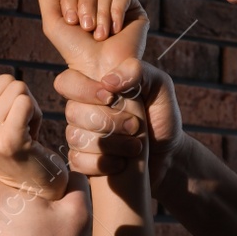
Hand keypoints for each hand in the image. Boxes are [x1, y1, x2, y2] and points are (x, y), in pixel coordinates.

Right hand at [0, 65, 68, 199]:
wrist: (30, 183)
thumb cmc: (13, 143)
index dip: (2, 90)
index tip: (4, 116)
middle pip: (3, 80)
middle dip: (18, 98)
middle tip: (18, 126)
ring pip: (17, 88)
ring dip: (29, 107)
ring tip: (24, 132)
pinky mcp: (8, 140)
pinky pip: (25, 102)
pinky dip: (35, 113)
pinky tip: (31, 134)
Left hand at [38, 0, 148, 79]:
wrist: (101, 70)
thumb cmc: (76, 51)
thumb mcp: (53, 24)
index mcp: (78, 3)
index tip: (71, 22)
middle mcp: (96, 1)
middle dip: (85, 5)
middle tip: (87, 28)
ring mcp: (115, 4)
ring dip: (101, 13)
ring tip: (101, 35)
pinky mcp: (133, 9)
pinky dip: (116, 11)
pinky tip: (115, 29)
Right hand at [53, 58, 186, 191]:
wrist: (169, 154)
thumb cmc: (160, 116)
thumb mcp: (159, 86)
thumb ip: (137, 71)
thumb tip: (108, 81)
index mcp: (95, 88)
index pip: (67, 82)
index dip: (84, 90)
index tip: (110, 97)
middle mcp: (82, 110)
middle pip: (72, 112)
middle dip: (108, 121)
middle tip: (135, 126)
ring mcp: (79, 136)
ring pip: (75, 137)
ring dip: (110, 144)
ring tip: (135, 146)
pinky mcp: (82, 161)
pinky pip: (77, 161)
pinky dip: (102, 164)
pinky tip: (121, 163)